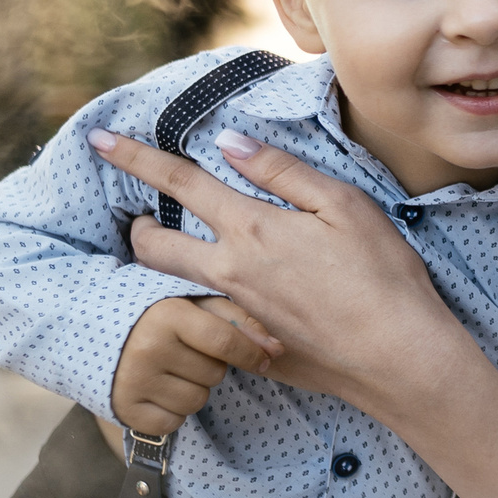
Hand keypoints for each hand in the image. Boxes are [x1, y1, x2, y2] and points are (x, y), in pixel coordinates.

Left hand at [89, 126, 447, 410]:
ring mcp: (237, 316)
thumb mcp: (345, 206)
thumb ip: (283, 172)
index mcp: (252, 229)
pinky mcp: (251, 350)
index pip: (179, 183)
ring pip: (175, 285)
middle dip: (135, 225)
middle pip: (154, 246)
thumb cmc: (383, 275)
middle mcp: (231, 273)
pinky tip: (235, 301)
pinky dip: (207, 304)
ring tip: (175, 250)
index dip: (134, 158)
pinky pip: (211, 320)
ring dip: (166, 263)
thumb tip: (232, 143)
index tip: (99, 140)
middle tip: (136, 215)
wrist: (398, 357)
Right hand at [110, 295, 278, 435]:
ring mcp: (133, 380)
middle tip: (185, 354)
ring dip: (192, 389)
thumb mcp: (195, 304)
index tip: (264, 359)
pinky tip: (156, 391)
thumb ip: (238, 321)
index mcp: (167, 315)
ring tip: (170, 371)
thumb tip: (276, 350)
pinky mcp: (124, 408)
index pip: (225, 341)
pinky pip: (173, 422)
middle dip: (209, 367)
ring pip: (196, 401)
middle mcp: (148, 348)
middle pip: (213, 374)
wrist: (88, 329)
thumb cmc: (156, 316)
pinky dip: (172, 412)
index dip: (252, 354)